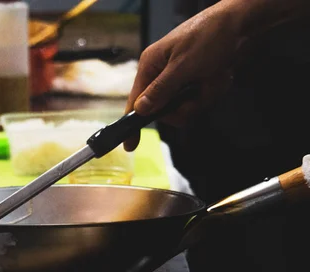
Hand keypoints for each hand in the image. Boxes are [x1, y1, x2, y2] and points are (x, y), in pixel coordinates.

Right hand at [123, 2, 245, 150]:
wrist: (242, 24)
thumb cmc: (209, 36)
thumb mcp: (184, 65)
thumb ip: (161, 90)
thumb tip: (140, 109)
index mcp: (151, 65)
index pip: (136, 101)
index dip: (132, 123)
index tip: (130, 145)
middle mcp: (162, 74)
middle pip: (165, 110)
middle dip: (186, 105)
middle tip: (199, 91)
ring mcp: (180, 79)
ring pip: (186, 107)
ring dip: (204, 97)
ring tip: (215, 78)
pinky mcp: (196, 82)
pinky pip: (200, 100)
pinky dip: (213, 91)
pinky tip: (220, 76)